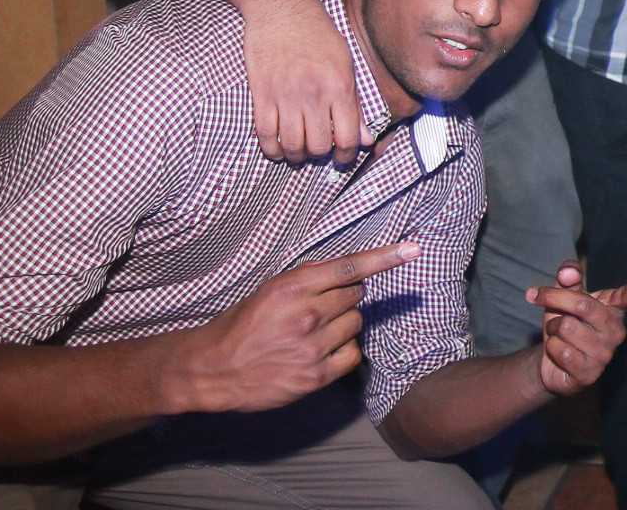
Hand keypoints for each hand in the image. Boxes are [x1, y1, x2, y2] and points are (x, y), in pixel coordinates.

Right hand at [168, 243, 417, 413]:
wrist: (213, 369)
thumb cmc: (243, 324)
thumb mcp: (270, 290)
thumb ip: (309, 279)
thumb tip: (347, 271)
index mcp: (292, 288)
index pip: (349, 267)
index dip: (384, 257)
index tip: (413, 249)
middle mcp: (306, 315)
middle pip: (356, 296)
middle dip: (343, 298)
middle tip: (318, 309)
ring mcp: (311, 347)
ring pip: (356, 324)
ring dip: (343, 324)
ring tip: (313, 332)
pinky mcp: (315, 377)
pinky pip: (352, 355)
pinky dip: (344, 350)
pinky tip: (323, 351)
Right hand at [239, 0, 368, 162]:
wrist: (280, 7)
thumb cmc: (318, 33)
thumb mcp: (345, 63)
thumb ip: (354, 103)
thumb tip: (365, 139)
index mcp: (340, 85)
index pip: (348, 137)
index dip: (346, 156)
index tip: (342, 158)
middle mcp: (314, 93)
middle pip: (319, 146)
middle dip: (320, 155)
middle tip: (318, 151)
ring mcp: (286, 94)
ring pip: (292, 145)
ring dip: (296, 156)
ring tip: (298, 152)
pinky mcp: (261, 93)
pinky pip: (266, 135)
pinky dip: (272, 148)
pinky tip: (278, 148)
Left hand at [526, 263, 626, 397]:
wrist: (551, 361)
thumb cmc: (564, 322)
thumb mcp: (563, 297)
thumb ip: (568, 279)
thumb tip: (568, 271)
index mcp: (613, 309)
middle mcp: (615, 331)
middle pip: (583, 305)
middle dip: (554, 299)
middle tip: (535, 296)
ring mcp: (605, 355)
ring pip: (566, 328)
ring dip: (552, 328)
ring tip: (558, 335)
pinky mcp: (590, 374)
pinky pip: (561, 351)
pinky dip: (551, 347)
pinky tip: (559, 353)